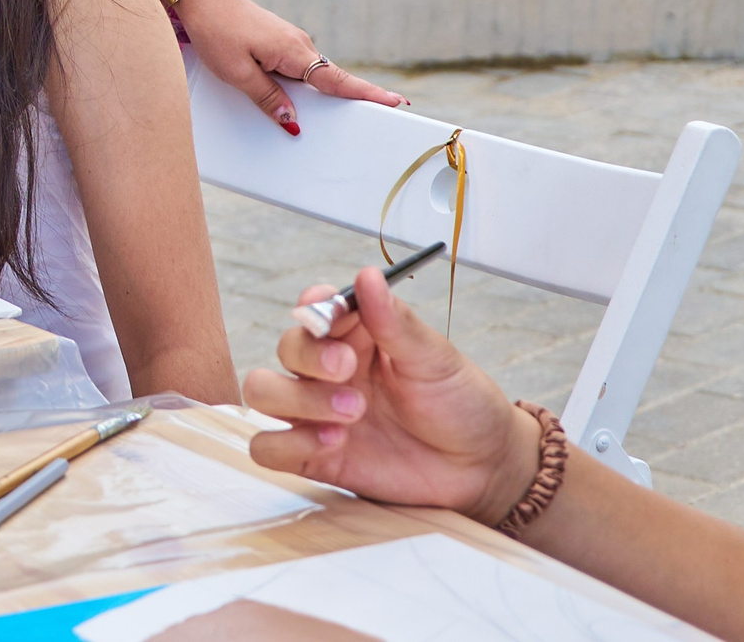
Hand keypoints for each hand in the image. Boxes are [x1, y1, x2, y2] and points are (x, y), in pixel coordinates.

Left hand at [174, 0, 405, 133]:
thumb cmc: (217, 31)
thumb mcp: (237, 73)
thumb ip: (267, 98)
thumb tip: (292, 121)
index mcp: (294, 53)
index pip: (338, 80)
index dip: (368, 94)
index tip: (397, 102)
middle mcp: (299, 45)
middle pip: (330, 81)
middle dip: (350, 101)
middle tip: (377, 119)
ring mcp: (290, 42)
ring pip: (312, 76)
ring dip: (318, 95)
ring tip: (325, 120)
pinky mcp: (279, 41)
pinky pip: (297, 68)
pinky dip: (300, 84)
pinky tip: (290, 99)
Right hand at [245, 270, 541, 527]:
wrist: (481, 468)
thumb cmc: (461, 404)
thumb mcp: (436, 359)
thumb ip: (395, 322)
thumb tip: (367, 275)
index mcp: (356, 337)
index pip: (313, 308)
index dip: (314, 308)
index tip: (332, 318)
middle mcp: (329, 371)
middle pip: (285, 348)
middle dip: (311, 358)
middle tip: (348, 371)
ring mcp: (316, 413)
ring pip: (262, 391)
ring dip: (297, 400)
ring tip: (350, 415)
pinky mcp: (313, 456)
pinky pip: (268, 448)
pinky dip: (290, 443)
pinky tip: (333, 443)